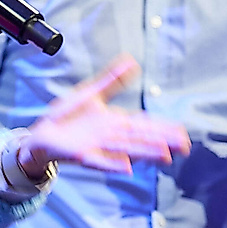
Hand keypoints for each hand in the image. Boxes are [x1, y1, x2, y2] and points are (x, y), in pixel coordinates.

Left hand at [19, 55, 189, 175]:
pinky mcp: (82, 155)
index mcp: (116, 122)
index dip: (163, 128)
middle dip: (161, 141)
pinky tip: (126, 167)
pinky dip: (112, 164)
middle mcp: (111, 136)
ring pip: (126, 149)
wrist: (43, 133)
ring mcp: (98, 147)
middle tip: (183, 146)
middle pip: (140, 138)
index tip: (182, 132)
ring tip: (164, 155)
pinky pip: (99, 161)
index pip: (144, 124)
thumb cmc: (69, 116)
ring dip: (144, 152)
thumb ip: (113, 80)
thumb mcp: (92, 93)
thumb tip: (132, 61)